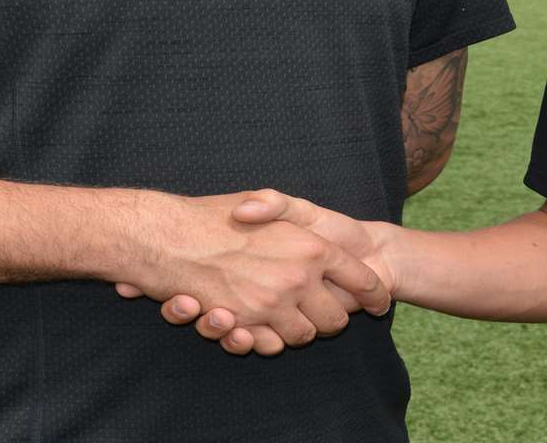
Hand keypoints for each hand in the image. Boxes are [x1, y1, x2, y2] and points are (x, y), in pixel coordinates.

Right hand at [110, 191, 389, 353]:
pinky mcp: (245, 324)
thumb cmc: (219, 214)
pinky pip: (271, 345)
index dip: (374, 293)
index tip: (379, 300)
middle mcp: (299, 277)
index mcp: (313, 246)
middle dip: (332, 318)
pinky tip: (260, 324)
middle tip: (320, 307)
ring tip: (285, 313)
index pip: (363, 279)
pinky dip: (268, 340)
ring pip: (304, 336)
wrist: (167, 234)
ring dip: (297, 330)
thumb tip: (332, 251)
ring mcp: (272, 303)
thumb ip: (307, 223)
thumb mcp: (269, 200)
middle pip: (336, 320)